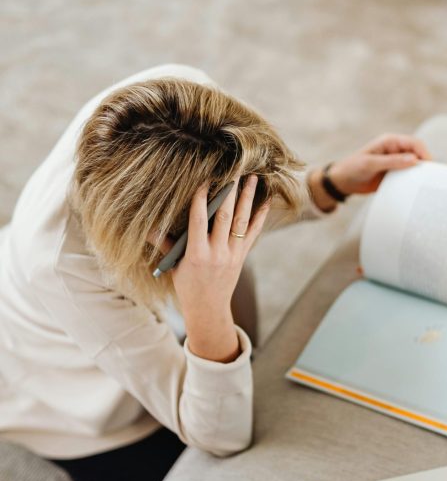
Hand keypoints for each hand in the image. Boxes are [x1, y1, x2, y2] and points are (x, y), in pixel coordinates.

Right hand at [154, 175, 269, 361]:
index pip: (199, 220)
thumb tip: (147, 226)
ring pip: (242, 222)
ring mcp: (233, 254)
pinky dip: (260, 216)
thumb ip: (164, 244)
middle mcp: (217, 253)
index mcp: (197, 255)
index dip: (202, 199)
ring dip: (247, 198)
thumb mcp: (174, 266)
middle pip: (225, 217)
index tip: (204, 180)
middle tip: (233, 170)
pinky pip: (253, 233)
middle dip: (229, 193)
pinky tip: (265, 201)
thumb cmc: (187, 286)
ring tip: (252, 178)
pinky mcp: (242, 256)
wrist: (208, 309)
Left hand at [327, 133, 431, 195]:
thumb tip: (415, 160)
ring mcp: (396, 163)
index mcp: (390, 142)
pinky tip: (416, 190)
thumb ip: (392, 161)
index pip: (414, 143)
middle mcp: (395, 151)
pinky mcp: (394, 174)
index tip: (430, 166)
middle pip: (418, 154)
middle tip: (432, 177)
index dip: (424, 153)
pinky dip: (413, 182)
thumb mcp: (371, 164)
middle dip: (426, 164)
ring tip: (427, 185)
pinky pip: (408, 177)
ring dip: (420, 174)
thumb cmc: (353, 168)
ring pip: (415, 166)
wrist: (343, 182)